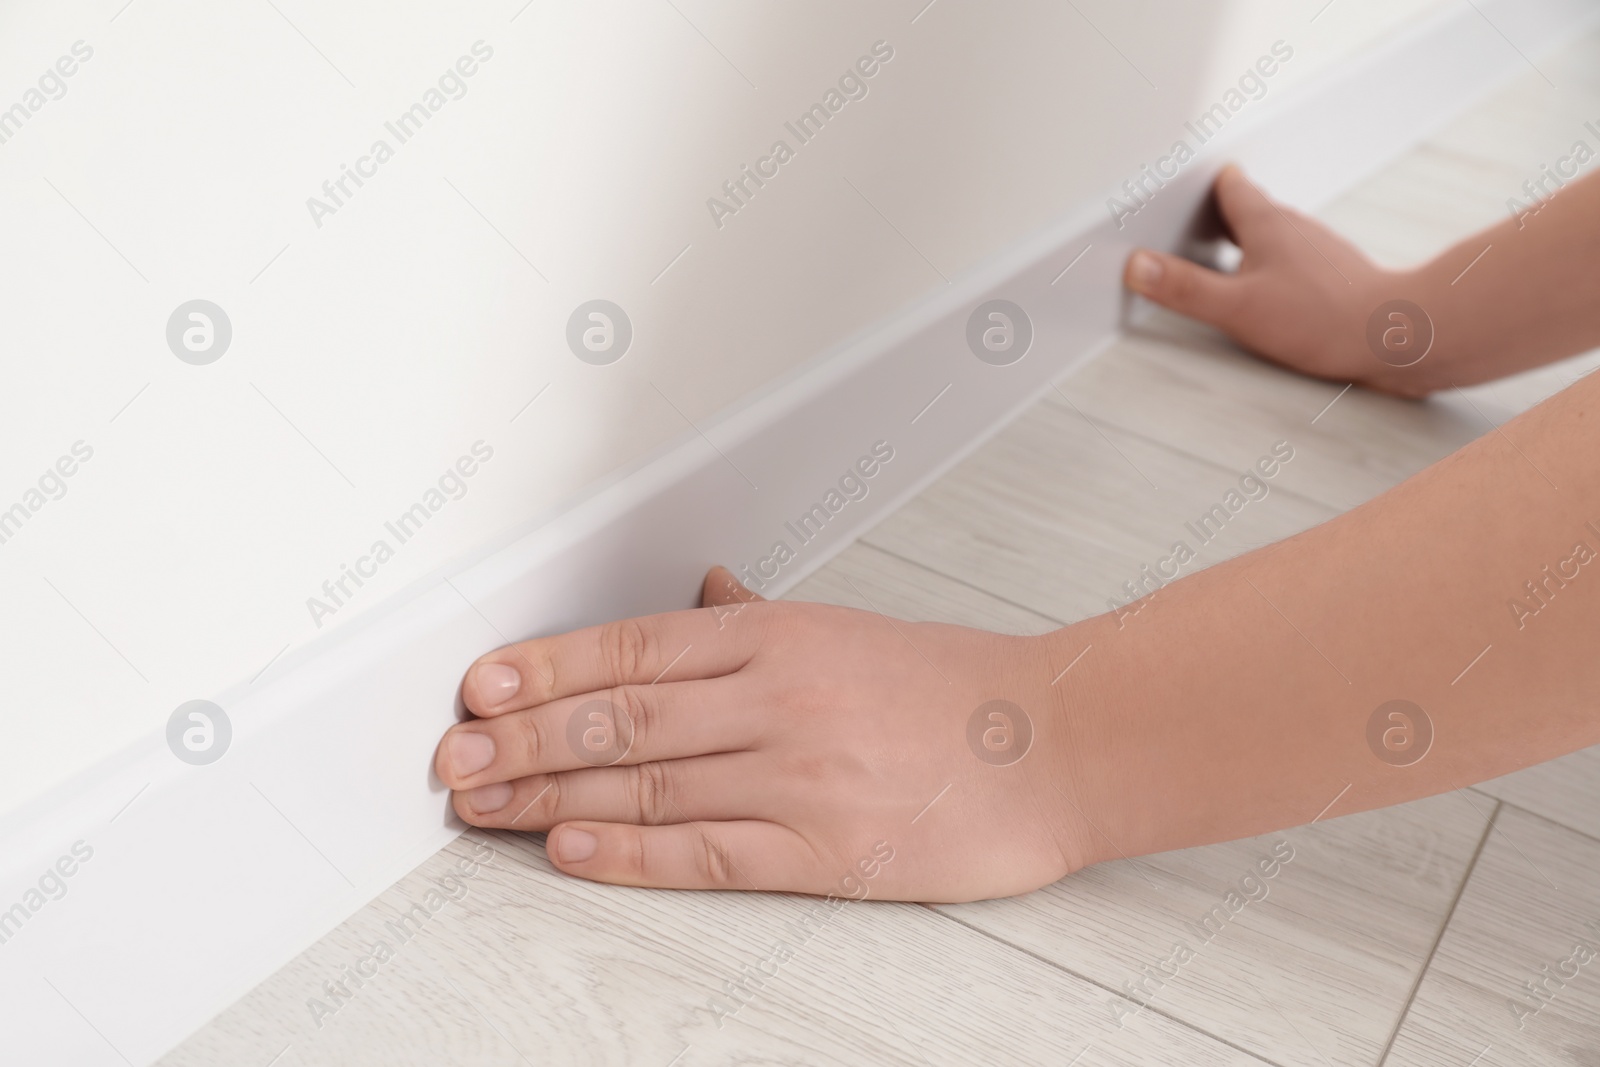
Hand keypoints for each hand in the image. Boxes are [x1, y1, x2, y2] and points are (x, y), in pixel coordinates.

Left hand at [435, 567, 1096, 901]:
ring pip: (647, 781)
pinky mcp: (824, 847)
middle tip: (450, 753)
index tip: (479, 685)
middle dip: (523, 736)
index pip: (634, 645)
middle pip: (622, 715)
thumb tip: (703, 594)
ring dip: (549, 794)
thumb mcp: (851, 627)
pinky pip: (708, 850)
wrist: (1056, 743)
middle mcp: (778, 698)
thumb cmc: (954, 685)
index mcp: (780, 636)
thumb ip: (762, 619)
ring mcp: (799, 773)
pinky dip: (630, 852)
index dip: (546, 666)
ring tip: (479, 802)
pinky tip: (570, 849)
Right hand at [1124, 165, 1438, 397]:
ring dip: (1252, 244)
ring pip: (1278, 238)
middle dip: (1225, 215)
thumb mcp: (1236, 308)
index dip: (1208, 185)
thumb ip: (1184, 288)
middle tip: (1199, 218)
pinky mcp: (1339, 279)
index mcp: (1267, 225)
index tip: (1192, 180)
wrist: (1396, 336)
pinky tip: (1274, 296)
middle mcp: (1297, 230)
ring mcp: (1321, 253)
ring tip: (1230, 259)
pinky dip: (1278, 270)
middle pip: (1253, 211)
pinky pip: (1298, 265)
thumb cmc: (1322, 320)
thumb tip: (1137, 265)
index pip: (1233, 189)